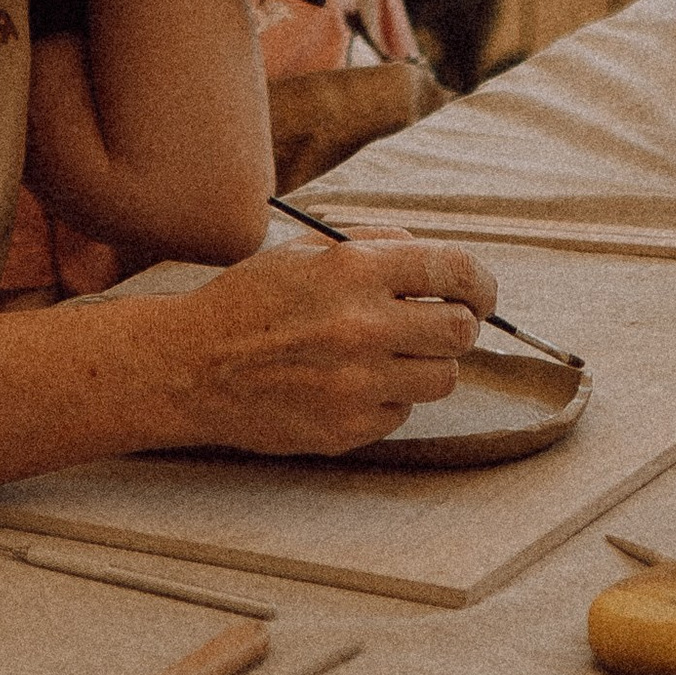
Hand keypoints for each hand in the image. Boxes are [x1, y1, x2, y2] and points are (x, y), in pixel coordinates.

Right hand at [137, 238, 496, 457]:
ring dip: (426, 365)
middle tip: (439, 324)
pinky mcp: (348, 428)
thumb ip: (373, 247)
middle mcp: (364, 325)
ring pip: (441, 378)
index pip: (453, 269)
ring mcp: (358, 383)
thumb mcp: (306, 251)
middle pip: (460, 331)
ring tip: (389, 356)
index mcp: (354, 269)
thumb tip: (428, 257)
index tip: (482, 292)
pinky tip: (352, 385)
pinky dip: (389, 399)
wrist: (193, 366)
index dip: (480, 282)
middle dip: (456, 324)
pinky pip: (401, 414)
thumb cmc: (249, 302)